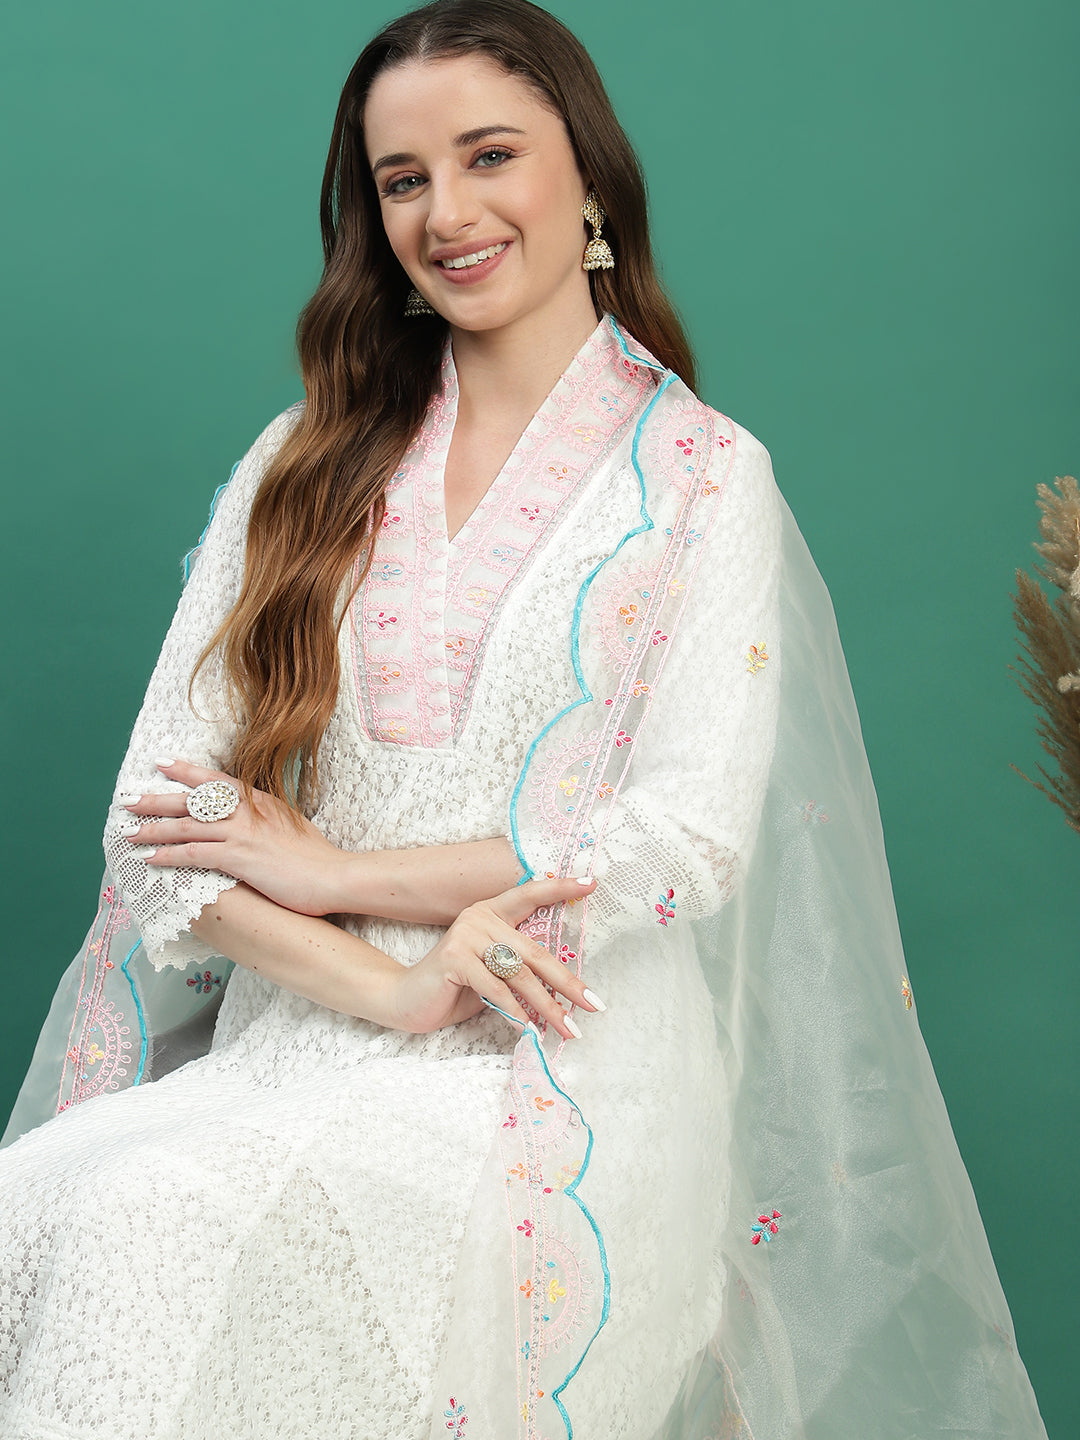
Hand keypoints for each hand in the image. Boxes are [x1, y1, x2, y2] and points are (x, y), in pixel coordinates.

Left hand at [120, 759, 353, 916]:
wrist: (334, 875)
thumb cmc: (317, 857)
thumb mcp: (291, 825)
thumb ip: (267, 818)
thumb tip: (253, 820)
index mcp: (259, 801)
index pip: (216, 780)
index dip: (186, 771)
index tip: (161, 763)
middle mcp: (247, 812)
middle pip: (193, 800)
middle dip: (157, 799)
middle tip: (128, 798)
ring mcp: (242, 834)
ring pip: (187, 826)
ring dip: (154, 828)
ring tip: (129, 831)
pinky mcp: (239, 858)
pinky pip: (194, 854)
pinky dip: (169, 855)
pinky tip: (151, 858)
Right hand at [386, 875, 603, 1042]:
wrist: (405, 1000)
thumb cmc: (454, 989)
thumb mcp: (493, 975)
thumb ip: (519, 971)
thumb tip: (564, 990)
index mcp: (491, 912)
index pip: (529, 895)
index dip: (559, 889)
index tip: (589, 883)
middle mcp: (479, 917)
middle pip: (534, 951)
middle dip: (568, 982)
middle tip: (593, 1004)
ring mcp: (466, 935)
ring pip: (520, 974)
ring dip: (547, 1006)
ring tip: (567, 1028)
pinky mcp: (455, 959)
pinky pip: (496, 989)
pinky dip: (517, 1012)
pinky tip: (529, 1029)